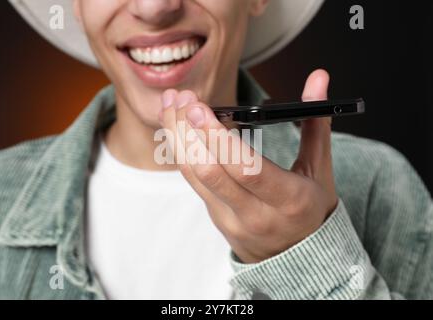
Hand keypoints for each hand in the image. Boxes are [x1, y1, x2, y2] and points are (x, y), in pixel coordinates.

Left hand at [159, 69, 337, 262]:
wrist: (298, 257)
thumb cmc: (310, 208)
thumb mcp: (320, 170)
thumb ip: (316, 122)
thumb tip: (319, 77)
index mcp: (288, 200)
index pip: (246, 169)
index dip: (219, 139)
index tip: (197, 108)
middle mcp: (256, 214)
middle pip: (210, 171)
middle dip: (188, 131)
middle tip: (181, 97)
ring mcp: (231, 220)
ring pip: (194, 176)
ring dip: (177, 137)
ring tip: (170, 104)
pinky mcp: (216, 219)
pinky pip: (193, 183)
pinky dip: (181, 152)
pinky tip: (176, 128)